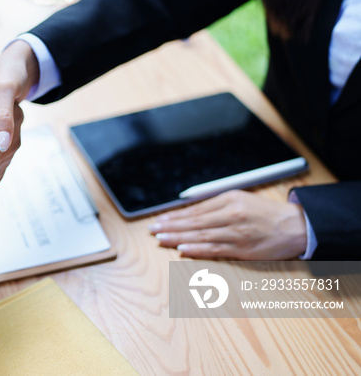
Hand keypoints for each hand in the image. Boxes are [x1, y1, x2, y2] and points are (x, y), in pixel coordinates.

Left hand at [148, 190, 307, 259]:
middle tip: (153, 230)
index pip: (195, 209)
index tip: (160, 220)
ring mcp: (236, 233)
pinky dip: (197, 249)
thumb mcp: (241, 200)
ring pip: (201, 235)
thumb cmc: (266, 213)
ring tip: (161, 239)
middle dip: (170, 226)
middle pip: (194, 221)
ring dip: (178, 238)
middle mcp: (231, 214)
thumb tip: (189, 213)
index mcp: (230, 200)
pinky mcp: (243, 249)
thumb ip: (216, 206)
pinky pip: (215, 249)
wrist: (296, 226)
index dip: (175, 215)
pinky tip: (182, 249)